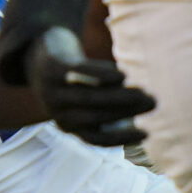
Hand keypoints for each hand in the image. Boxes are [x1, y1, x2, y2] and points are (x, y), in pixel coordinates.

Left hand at [22, 29, 154, 147]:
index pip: (95, 138)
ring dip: (118, 97)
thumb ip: (109, 105)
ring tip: (143, 92)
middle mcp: (58, 112)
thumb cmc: (74, 80)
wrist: (38, 54)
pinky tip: (121, 76)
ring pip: (88, 98)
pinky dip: (99, 75)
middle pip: (95, 117)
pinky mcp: (52, 68)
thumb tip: (141, 109)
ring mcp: (52, 90)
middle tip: (153, 103)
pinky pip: (77, 72)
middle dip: (126, 112)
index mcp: (68, 124)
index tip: (146, 134)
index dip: (120, 138)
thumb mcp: (88, 97)